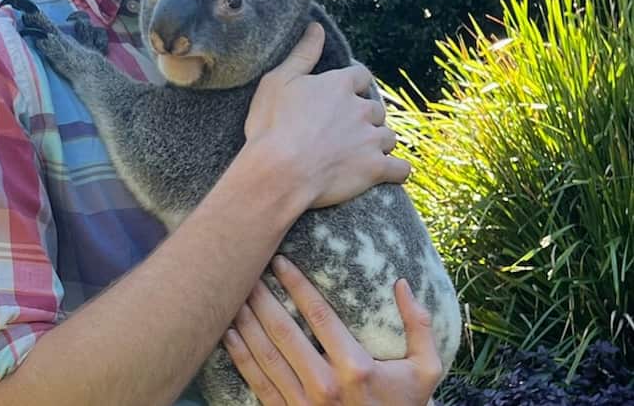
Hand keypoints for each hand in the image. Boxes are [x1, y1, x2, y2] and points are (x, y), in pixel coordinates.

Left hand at [223, 257, 442, 404]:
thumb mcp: (425, 370)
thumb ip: (418, 326)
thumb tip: (401, 282)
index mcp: (356, 367)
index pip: (317, 313)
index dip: (294, 283)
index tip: (279, 260)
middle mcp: (325, 386)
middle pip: (283, 330)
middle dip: (262, 296)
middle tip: (247, 269)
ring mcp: (303, 405)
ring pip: (265, 354)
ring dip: (246, 320)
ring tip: (234, 292)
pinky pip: (257, 382)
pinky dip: (239, 355)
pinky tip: (228, 332)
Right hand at [244, 22, 409, 208]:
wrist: (278, 174)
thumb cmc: (272, 126)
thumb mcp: (278, 81)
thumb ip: (303, 53)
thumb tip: (316, 27)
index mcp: (339, 85)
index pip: (360, 76)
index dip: (352, 85)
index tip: (342, 95)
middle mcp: (361, 109)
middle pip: (375, 108)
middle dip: (364, 118)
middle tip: (344, 131)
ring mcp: (371, 139)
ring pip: (389, 137)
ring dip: (378, 143)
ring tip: (360, 154)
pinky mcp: (376, 169)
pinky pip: (400, 169)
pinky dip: (396, 171)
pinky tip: (388, 173)